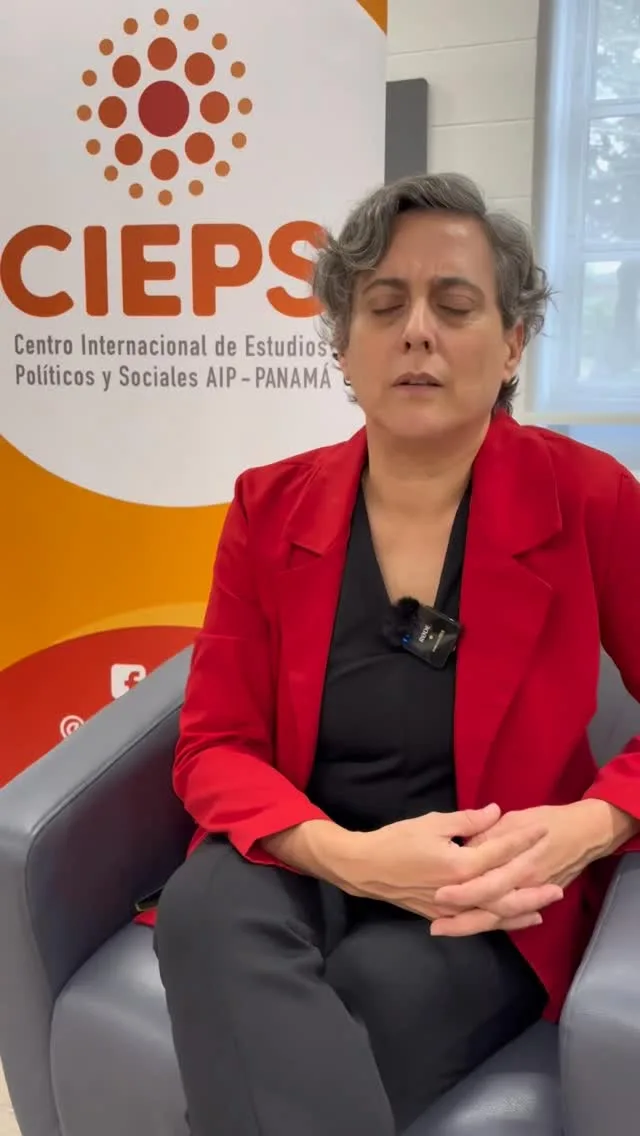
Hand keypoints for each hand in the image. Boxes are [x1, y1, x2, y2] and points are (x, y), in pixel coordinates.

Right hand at [347, 804, 561, 932]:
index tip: (542, 830)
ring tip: (546, 905)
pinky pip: (479, 922)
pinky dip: (500, 921)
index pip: (498, 852)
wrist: (365, 868)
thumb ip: (466, 821)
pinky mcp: (444, 916)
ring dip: (523, 910)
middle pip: (505, 891)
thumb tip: (495, 813)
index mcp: (458, 865)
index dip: (522, 840)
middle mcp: (460, 891)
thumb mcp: (431, 823)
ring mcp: (452, 908)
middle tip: (558, 882)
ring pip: (495, 913)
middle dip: (532, 885)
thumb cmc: (396, 841)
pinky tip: (515, 919)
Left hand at [429, 801, 614, 936]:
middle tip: (434, 925)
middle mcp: (523, 884)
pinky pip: (511, 917)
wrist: (586, 833)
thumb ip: (487, 834)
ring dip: (470, 927)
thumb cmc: (547, 820)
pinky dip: (489, 925)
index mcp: (517, 861)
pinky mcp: (535, 901)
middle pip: (489, 909)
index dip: (462, 891)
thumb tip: (463, 846)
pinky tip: (470, 927)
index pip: (486, 882)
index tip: (437, 895)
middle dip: (461, 920)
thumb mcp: (514, 819)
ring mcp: (530, 897)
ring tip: (442, 929)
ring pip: (498, 918)